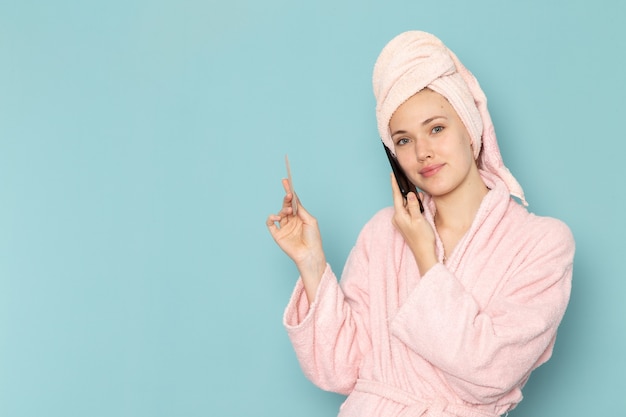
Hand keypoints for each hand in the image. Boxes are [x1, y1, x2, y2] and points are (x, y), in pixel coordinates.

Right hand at [266, 179, 326, 301]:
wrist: (310, 254)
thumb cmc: (313, 238)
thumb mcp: (310, 220)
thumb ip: (301, 209)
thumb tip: (294, 198)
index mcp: (300, 216)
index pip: (293, 202)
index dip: (290, 191)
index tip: (286, 181)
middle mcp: (291, 221)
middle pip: (286, 205)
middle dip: (286, 198)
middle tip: (288, 194)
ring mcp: (284, 227)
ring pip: (279, 213)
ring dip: (283, 209)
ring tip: (288, 210)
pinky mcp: (277, 235)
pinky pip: (270, 223)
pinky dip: (271, 218)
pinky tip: (277, 217)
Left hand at [390, 173, 437, 273]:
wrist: (424, 253)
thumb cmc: (423, 238)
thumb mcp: (419, 219)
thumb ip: (413, 206)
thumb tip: (410, 195)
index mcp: (399, 216)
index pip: (396, 196)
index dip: (395, 185)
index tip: (392, 174)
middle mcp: (397, 219)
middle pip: (401, 201)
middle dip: (408, 194)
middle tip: (414, 187)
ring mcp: (401, 222)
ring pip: (406, 207)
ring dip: (412, 202)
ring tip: (421, 201)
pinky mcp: (405, 225)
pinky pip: (408, 212)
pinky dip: (413, 208)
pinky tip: (420, 208)